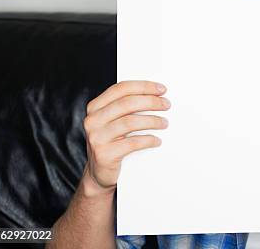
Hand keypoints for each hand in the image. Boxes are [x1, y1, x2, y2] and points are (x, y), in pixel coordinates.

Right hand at [81, 80, 169, 195]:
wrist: (100, 174)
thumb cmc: (113, 143)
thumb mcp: (113, 122)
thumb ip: (126, 108)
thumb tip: (156, 95)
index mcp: (95, 107)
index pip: (121, 89)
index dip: (143, 86)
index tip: (161, 89)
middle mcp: (93, 120)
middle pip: (127, 103)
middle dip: (151, 101)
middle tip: (166, 104)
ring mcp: (97, 137)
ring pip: (130, 122)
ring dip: (152, 121)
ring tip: (164, 123)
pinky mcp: (104, 154)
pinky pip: (131, 143)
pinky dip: (148, 140)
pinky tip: (157, 140)